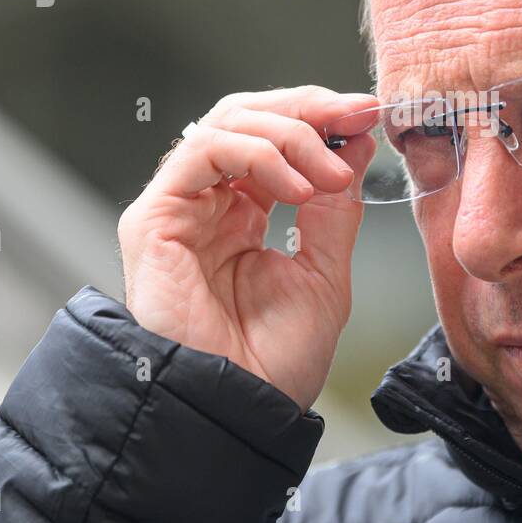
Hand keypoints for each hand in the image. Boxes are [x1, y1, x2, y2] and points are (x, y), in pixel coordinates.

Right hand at [117, 86, 378, 411]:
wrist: (242, 414)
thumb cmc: (274, 364)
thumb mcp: (325, 272)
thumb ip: (335, 208)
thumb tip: (353, 142)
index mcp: (244, 213)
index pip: (275, 136)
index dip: (321, 116)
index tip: (368, 113)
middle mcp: (208, 204)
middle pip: (248, 117)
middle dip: (309, 108)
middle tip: (354, 115)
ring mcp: (179, 209)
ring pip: (227, 124)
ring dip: (290, 135)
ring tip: (330, 175)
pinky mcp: (153, 220)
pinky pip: (201, 152)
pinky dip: (257, 154)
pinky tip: (296, 187)